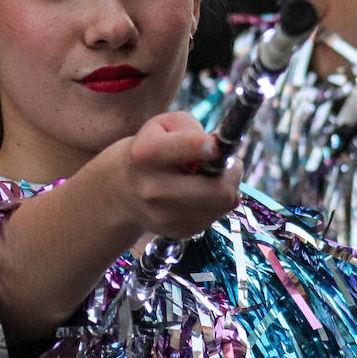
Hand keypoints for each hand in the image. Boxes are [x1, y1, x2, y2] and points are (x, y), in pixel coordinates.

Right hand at [104, 111, 241, 241]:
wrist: (124, 189)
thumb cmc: (152, 149)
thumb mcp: (164, 125)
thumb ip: (192, 128)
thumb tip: (219, 150)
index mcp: (146, 153)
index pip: (190, 147)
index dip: (213, 146)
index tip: (217, 146)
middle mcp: (152, 188)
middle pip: (219, 189)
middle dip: (232, 173)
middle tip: (228, 164)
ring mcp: (164, 215)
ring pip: (223, 204)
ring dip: (226, 188)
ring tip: (210, 177)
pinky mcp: (177, 232)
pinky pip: (215, 216)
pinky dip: (215, 204)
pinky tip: (200, 194)